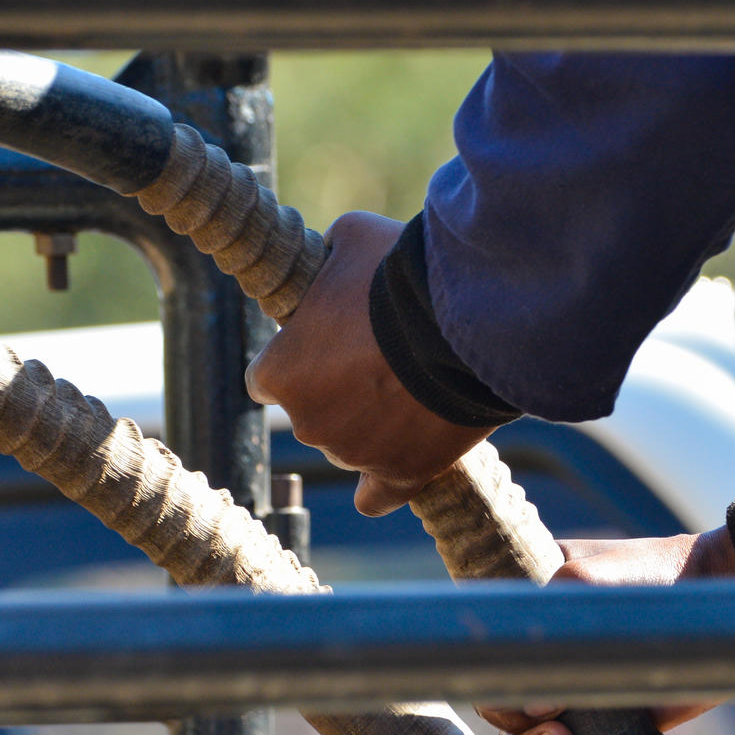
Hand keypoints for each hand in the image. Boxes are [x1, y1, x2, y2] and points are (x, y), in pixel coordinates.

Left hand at [245, 211, 494, 515]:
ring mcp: (353, 454)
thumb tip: (332, 259)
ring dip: (373, 420)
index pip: (267, 379)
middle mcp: (306, 423)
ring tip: (418, 382)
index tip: (326, 342)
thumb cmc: (400, 275)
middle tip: (382, 354)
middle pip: (312, 411)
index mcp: (278, 373)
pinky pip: (378, 496)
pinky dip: (384, 485)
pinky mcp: (402, 475)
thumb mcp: (352, 238)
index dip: (298, 357)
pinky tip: (394, 468)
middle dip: (338, 388)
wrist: (467, 320)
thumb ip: (330, 259)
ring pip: (351, 443)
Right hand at [478, 529, 734, 734]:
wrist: (721, 606)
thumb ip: (543, 625)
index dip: (492, 678)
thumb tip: (530, 702)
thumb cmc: (653, 580)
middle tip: (559, 725)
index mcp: (528, 612)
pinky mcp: (604, 729)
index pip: (479, 653)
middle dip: (514, 722)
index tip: (531, 688)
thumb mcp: (585, 580)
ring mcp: (573, 693)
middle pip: (496, 703)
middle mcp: (543, 656)